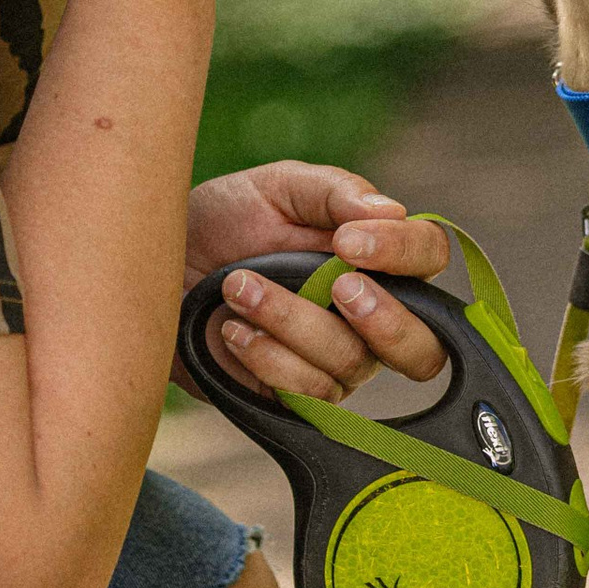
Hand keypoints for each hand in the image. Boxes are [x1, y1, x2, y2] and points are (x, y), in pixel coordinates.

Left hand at [184, 164, 451, 401]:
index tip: (349, 241)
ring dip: (291, 322)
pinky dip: (267, 358)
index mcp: (377, 258)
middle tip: (336, 287)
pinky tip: (232, 330)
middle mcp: (369, 319)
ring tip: (237, 287)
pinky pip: (307, 395)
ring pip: (350, 364)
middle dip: (384, 320)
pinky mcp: (296, 398)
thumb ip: (334, 192)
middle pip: (422, 348)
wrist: (159, 265)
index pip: (428, 258)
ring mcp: (335, 364)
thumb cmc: (225, 222)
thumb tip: (392, 211)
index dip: (403, 254)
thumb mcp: (277, 188)